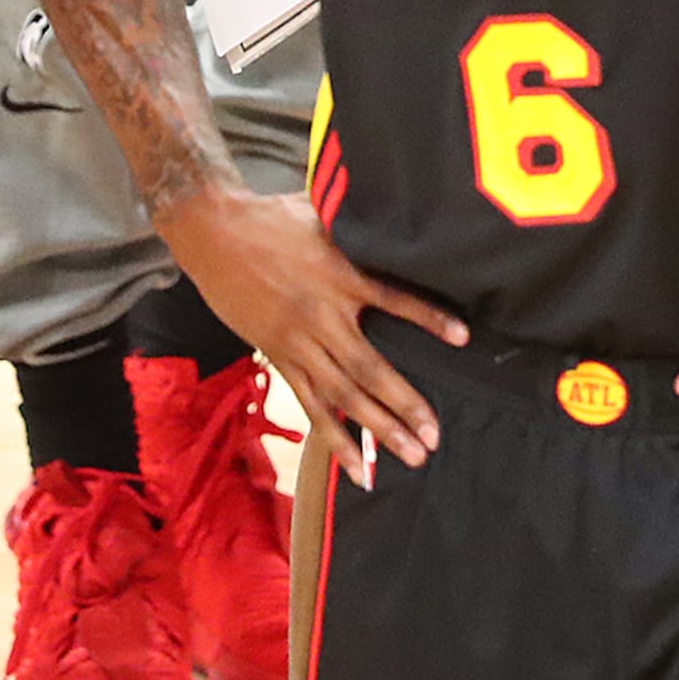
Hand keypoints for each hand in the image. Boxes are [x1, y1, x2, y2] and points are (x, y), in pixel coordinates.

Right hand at [155, 183, 460, 483]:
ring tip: (411, 455)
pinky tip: (355, 465)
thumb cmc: (275, 219)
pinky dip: (334, 437)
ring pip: (341, 396)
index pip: (393, 300)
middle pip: (367, 369)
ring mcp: (297, 344)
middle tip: (434, 435)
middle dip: (403, 404)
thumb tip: (404, 221)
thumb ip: (363, 229)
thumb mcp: (326, 214)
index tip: (463, 338)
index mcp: (338, 277)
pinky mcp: (279, 358)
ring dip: (377, 430)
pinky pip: (311, 404)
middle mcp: (319, 318)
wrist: (215, 235)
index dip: (428, 319)